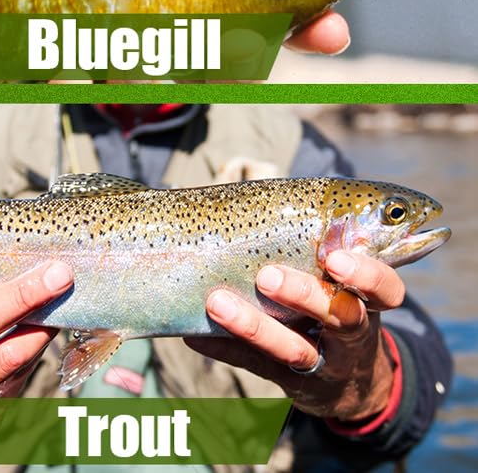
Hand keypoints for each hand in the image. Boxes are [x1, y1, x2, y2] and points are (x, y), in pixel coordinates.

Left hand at [189, 250, 403, 421]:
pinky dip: (225, 348)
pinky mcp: (293, 385)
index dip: (367, 276)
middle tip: (266, 276)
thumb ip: (314, 249)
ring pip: (295, 350)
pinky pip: (256, 367)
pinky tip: (195, 334)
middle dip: (305, 296)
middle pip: (342, 319)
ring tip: (217, 302)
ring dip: (254, 326)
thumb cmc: (336, 305)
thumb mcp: (343, 284)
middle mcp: (353, 337)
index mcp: (368, 302)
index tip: (336, 259)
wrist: (353, 385)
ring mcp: (326, 366)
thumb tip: (252, 196)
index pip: (387, 290)